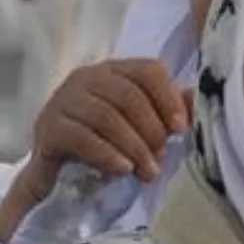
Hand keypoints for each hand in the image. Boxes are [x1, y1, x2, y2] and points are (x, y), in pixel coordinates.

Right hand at [0, 59, 191, 243]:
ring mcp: (63, 101)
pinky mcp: (48, 129)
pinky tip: (122, 170)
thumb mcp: (139, 126)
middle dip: (150, 130)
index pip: (147, 71)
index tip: (180, 130)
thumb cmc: (104, 142)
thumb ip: (168, 111)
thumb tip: (195, 102)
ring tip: (146, 172)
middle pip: (128, 95)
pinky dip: (106, 154)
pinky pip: (81, 137)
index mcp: (113, 71)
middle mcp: (86, 78)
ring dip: (132, 146)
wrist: (56, 171)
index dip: (167, 98)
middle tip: (160, 160)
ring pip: (105, 116)